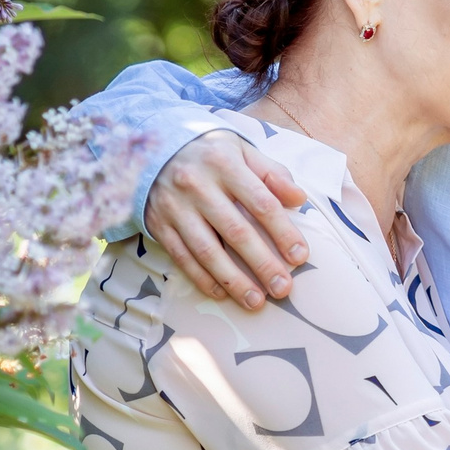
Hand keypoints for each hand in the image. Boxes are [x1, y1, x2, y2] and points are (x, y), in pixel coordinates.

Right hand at [143, 132, 311, 307]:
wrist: (149, 149)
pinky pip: (182, 257)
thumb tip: (299, 198)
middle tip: (283, 288)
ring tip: (256, 301)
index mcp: (225, 164)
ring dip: (234, 280)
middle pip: (236, 231)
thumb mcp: (240, 150)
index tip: (300, 256)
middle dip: (262, 263)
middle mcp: (198, 185)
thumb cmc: (208, 154)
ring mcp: (175, 207)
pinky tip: (222, 293)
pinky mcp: (158, 224)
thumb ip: (271, 173)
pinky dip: (202, 278)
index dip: (283, 232)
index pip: (261, 203)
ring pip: (208, 251)